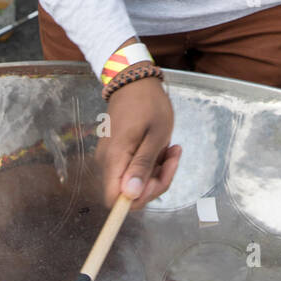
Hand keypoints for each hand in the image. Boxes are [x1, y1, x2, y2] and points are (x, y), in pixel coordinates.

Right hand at [94, 77, 180, 209]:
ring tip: (172, 149)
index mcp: (114, 158)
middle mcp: (107, 162)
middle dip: (155, 182)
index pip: (115, 199)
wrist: (134, 81)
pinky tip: (163, 148)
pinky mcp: (116, 152)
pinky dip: (150, 163)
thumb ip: (142, 166)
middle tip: (173, 159)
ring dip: (157, 171)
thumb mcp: (155, 135)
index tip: (158, 178)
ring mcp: (110, 157)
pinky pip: (133, 168)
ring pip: (133, 181)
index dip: (138, 198)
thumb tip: (130, 195)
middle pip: (128, 192)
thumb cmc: (148, 104)